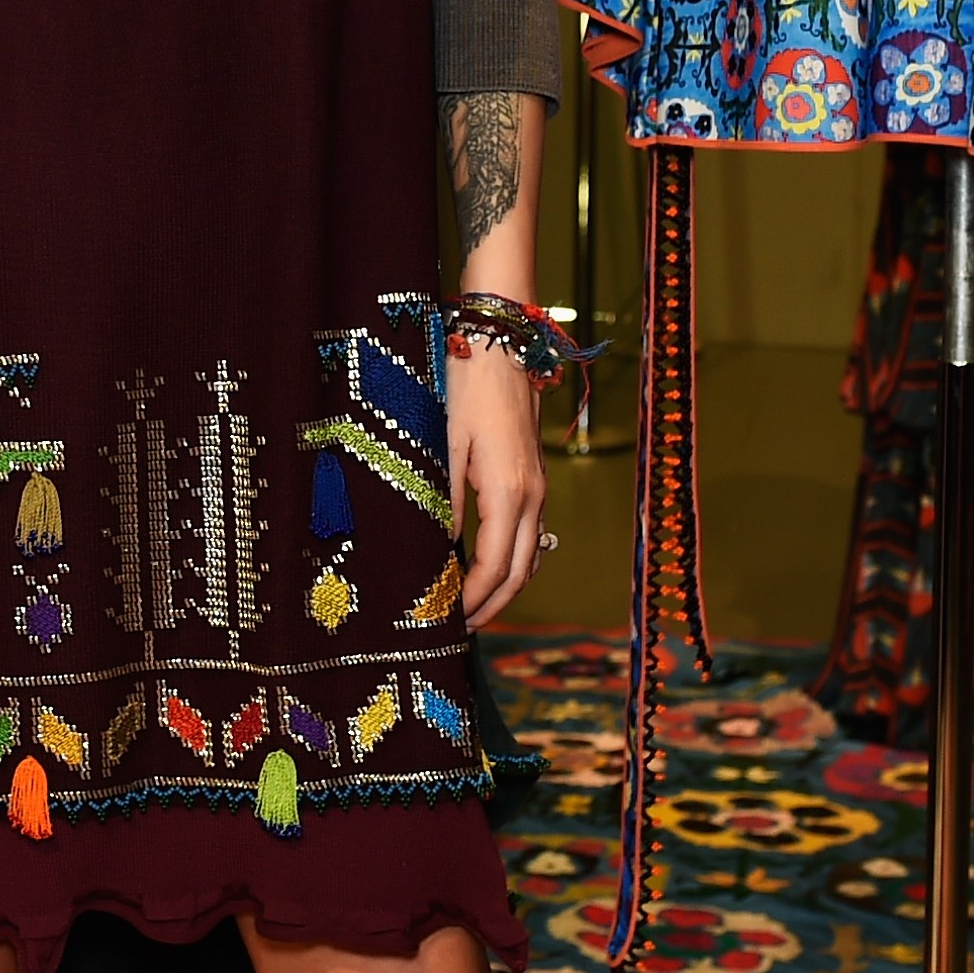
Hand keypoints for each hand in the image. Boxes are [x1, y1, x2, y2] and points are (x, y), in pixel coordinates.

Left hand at [446, 342, 548, 630]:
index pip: (494, 566)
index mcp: (509, 492)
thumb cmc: (467, 387)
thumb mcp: (445, 444)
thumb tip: (434, 550)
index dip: (472, 599)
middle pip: (520, 572)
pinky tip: (487, 565)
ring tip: (470, 608)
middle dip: (492, 606)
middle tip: (457, 629)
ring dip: (505, 588)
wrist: (501, 343)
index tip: (445, 620)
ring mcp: (539, 487)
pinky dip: (513, 562)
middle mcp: (533, 497)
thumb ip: (442, 500)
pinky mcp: (535, 476)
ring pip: (531, 556)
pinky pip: (531, 534)